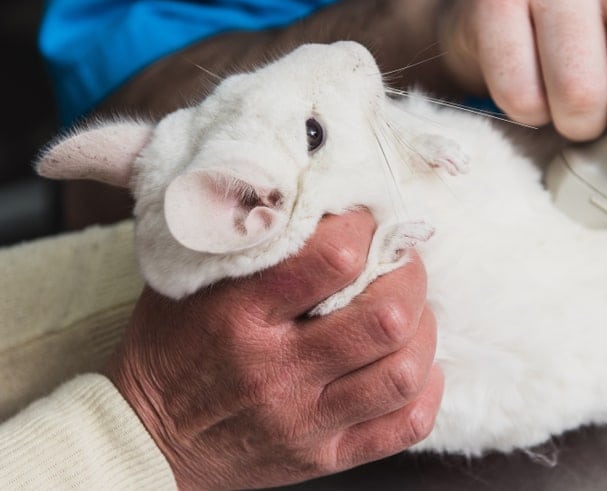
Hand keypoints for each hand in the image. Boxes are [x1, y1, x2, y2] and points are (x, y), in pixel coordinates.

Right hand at [105, 211, 442, 488]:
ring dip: (422, 332)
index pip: (333, 258)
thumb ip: (244, 235)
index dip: (365, 229)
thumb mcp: (189, 278)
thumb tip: (309, 184)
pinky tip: (412, 364)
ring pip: (402, 372)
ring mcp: (303, 421)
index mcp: (238, 315)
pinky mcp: (323, 458)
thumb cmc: (173, 344)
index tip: (366, 222)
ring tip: (410, 312)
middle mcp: (276, 371)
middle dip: (409, 277)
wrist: (145, 439)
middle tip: (402, 262)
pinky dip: (426, 389)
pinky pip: (403, 425)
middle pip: (385, 317)